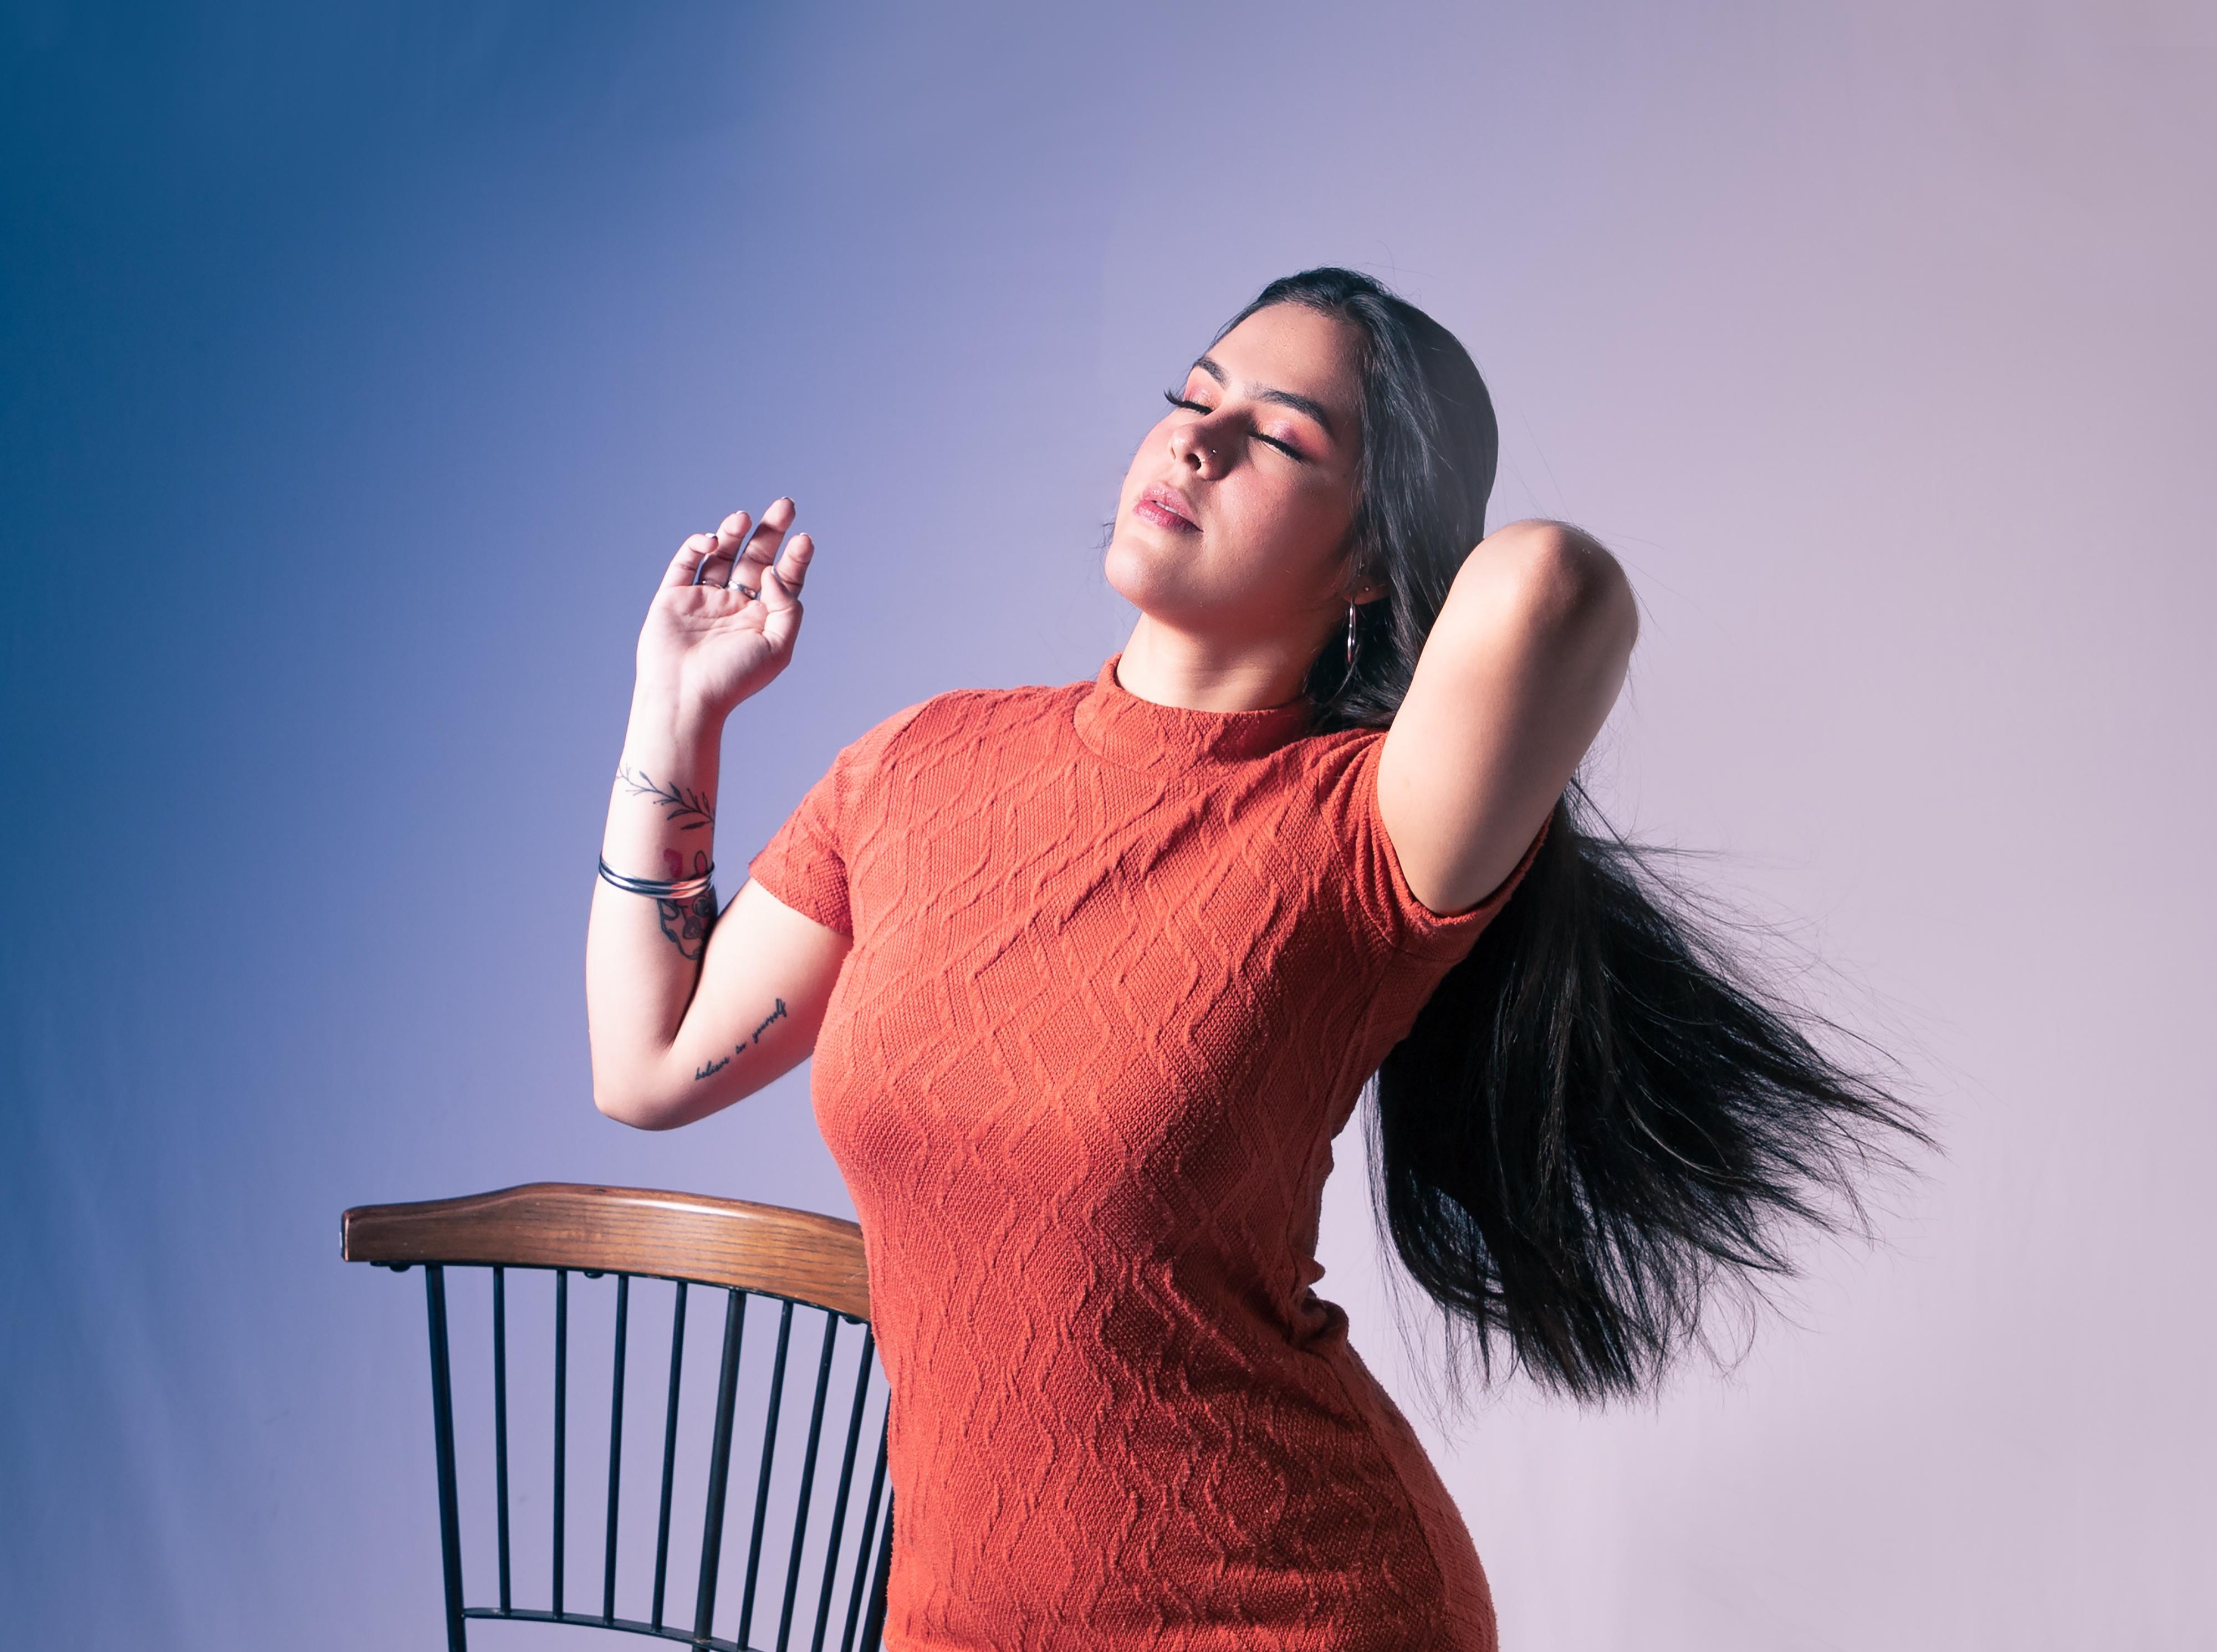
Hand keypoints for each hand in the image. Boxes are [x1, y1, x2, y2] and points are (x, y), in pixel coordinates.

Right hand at [634, 499, 814, 721]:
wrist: (686, 697)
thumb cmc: (733, 679)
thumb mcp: (778, 647)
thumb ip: (787, 607)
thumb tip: (774, 571)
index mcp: (762, 618)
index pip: (783, 578)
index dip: (795, 557)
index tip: (804, 538)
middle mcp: (735, 605)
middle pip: (756, 558)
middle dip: (771, 532)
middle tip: (786, 505)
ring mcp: (704, 599)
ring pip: (722, 555)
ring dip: (734, 533)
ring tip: (745, 517)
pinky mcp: (674, 597)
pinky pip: (686, 563)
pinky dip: (697, 546)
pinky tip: (712, 540)